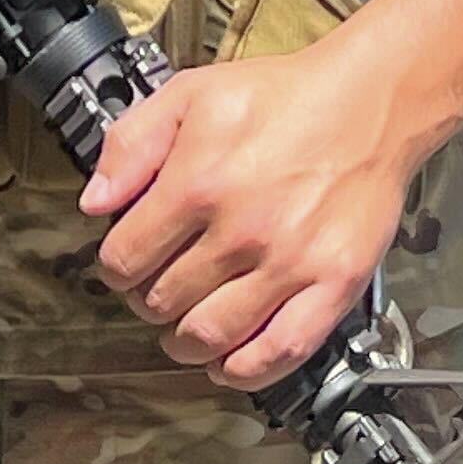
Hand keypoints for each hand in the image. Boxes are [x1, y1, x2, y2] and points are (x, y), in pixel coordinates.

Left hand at [79, 43, 430, 388]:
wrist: (367, 103)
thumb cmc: (282, 98)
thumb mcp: (189, 93)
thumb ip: (131, 143)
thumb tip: (95, 201)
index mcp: (198, 182)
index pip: (125, 258)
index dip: (115, 266)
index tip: (126, 263)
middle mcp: (241, 229)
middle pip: (162, 301)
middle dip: (148, 300)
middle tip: (157, 290)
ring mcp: (289, 262)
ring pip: (211, 335)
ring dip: (184, 341)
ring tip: (183, 328)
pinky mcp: (334, 284)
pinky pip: (281, 351)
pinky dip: (245, 370)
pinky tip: (228, 362)